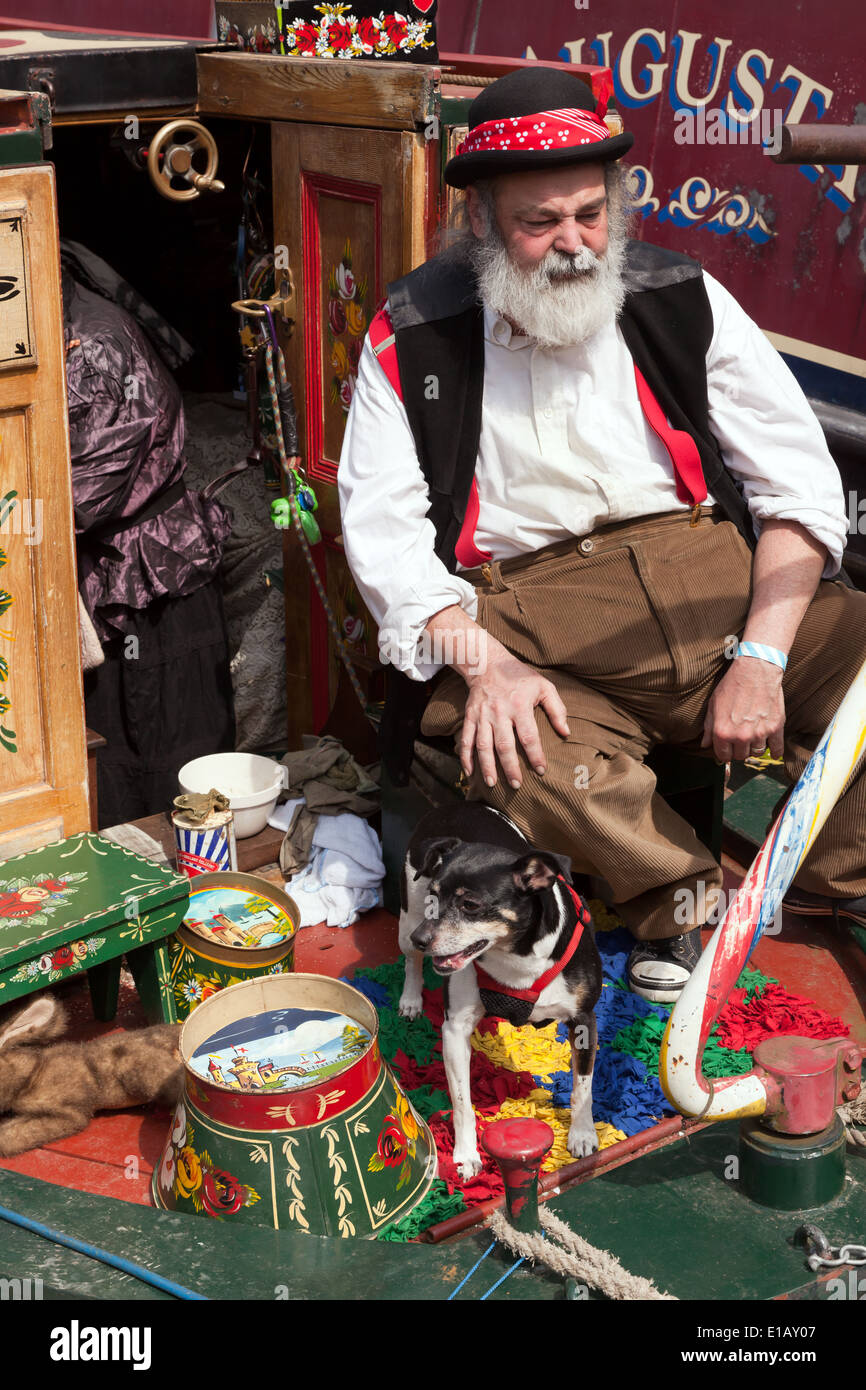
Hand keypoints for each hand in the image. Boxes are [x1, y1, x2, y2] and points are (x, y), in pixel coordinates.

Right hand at [459, 649, 569, 788]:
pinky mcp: (469, 717)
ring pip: (482, 745)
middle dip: (510, 767)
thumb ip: (557, 709)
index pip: (529, 736)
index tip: (541, 770)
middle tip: (516, 785)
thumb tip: (566, 732)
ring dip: (487, 766)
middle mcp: (499, 713)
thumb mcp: (544, 686)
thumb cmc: (520, 677)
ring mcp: (482, 716)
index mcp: (519, 706)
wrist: (487, 663)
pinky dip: (465, 758)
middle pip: (504, 745)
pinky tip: (469, 773)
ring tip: (492, 784)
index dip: (535, 755)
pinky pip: (465, 740)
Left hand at [701, 656, 784, 762]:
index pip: (723, 755)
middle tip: (741, 740)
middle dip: (739, 749)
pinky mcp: (776, 727)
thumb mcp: (713, 704)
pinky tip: (774, 751)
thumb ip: (709, 727)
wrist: (755, 670)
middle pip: (740, 756)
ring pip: (757, 753)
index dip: (724, 752)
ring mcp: (759, 733)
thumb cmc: (732, 685)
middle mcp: (741, 736)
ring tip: (754, 738)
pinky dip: (776, 752)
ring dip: (755, 748)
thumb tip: (705, 744)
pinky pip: (777, 749)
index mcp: (723, 732)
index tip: (728, 748)